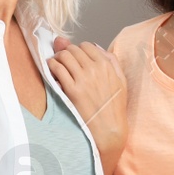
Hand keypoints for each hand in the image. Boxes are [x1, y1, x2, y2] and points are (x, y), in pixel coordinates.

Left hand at [48, 37, 127, 155]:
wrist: (109, 128)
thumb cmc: (114, 106)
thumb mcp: (121, 80)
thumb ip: (111, 60)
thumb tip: (95, 46)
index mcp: (106, 65)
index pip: (86, 46)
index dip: (79, 50)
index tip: (76, 57)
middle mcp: (94, 69)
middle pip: (73, 49)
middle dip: (67, 52)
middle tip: (64, 61)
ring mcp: (82, 79)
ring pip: (63, 56)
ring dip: (57, 58)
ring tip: (56, 64)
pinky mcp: (71, 89)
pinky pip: (57, 69)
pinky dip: (52, 67)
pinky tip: (52, 72)